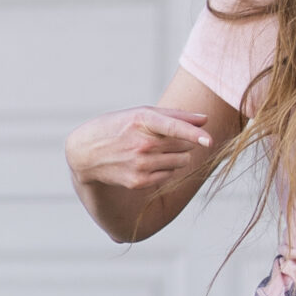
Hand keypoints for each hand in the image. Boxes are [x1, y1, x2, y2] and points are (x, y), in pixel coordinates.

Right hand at [66, 106, 214, 196]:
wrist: (86, 153)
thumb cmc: (120, 127)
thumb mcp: (142, 114)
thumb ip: (176, 116)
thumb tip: (205, 119)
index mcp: (142, 121)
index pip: (173, 127)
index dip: (193, 134)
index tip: (209, 140)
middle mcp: (142, 144)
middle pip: (184, 145)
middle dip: (183, 141)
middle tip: (163, 139)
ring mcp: (140, 164)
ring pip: (181, 161)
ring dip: (176, 156)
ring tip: (154, 151)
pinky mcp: (139, 181)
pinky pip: (169, 176)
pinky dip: (166, 169)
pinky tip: (148, 163)